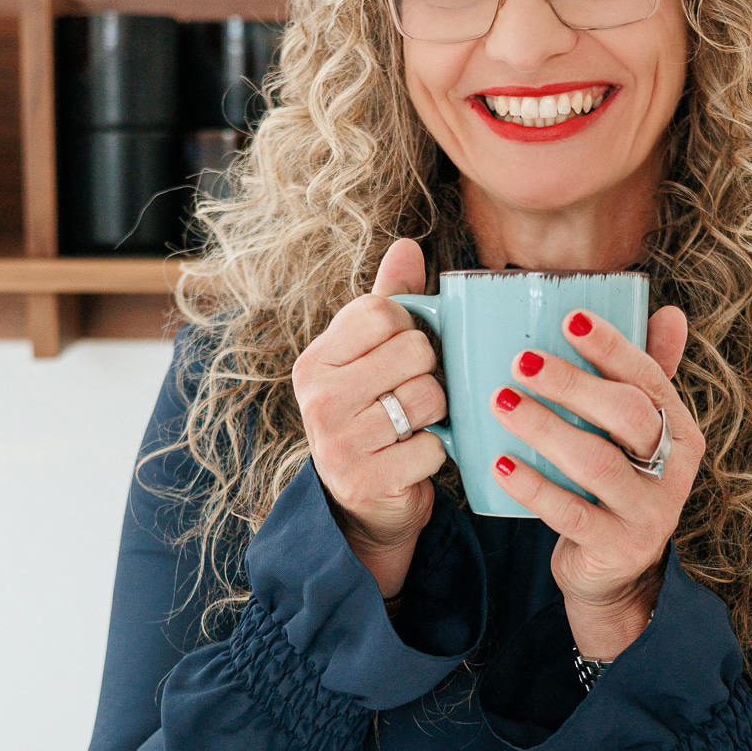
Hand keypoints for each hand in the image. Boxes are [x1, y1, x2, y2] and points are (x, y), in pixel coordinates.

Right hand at [291, 238, 446, 598]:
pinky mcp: (364, 480)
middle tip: (410, 397)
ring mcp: (336, 441)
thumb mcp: (374, 358)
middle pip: (414, 352)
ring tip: (413, 427)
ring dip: (435, 415)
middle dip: (428, 375)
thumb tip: (408, 246)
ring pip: (428, 398)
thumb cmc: (374, 416)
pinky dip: (436, 454)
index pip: (382, 311)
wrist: (365, 503)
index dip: (410, 331)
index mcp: (315, 359)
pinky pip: (433, 447)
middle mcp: (316, 397)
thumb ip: (391, 302)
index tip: (401, 358)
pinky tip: (413, 458)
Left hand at [488, 306, 704, 659]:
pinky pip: (571, 513)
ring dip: (545, 428)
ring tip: (501, 402)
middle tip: (520, 360)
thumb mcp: (633, 436)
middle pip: (626, 414)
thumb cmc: (614, 488)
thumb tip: (669, 312)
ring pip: (597, 463)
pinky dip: (533, 486)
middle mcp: (674, 469)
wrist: (613, 574)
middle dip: (573, 382)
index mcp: (679, 430)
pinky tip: (500, 464)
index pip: (649, 378)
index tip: (570, 318)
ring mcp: (649, 511)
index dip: (612, 346)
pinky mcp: (617, 547)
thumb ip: (644, 378)